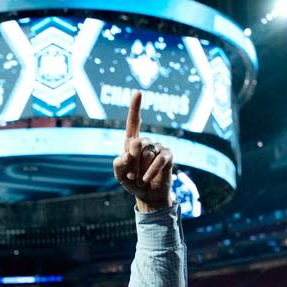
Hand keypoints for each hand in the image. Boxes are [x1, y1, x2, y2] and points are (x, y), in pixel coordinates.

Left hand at [112, 91, 173, 211]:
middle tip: (131, 175)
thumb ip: (118, 164)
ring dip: (140, 170)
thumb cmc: (132, 181)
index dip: (135, 107)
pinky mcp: (168, 156)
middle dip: (132, 162)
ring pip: (147, 154)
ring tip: (140, 179)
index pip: (134, 122)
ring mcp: (158, 147)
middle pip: (136, 144)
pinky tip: (146, 179)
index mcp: (131, 141)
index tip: (138, 92)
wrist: (147, 195)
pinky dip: (151, 171)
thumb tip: (127, 153)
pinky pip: (160, 159)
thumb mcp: (119, 174)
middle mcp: (146, 141)